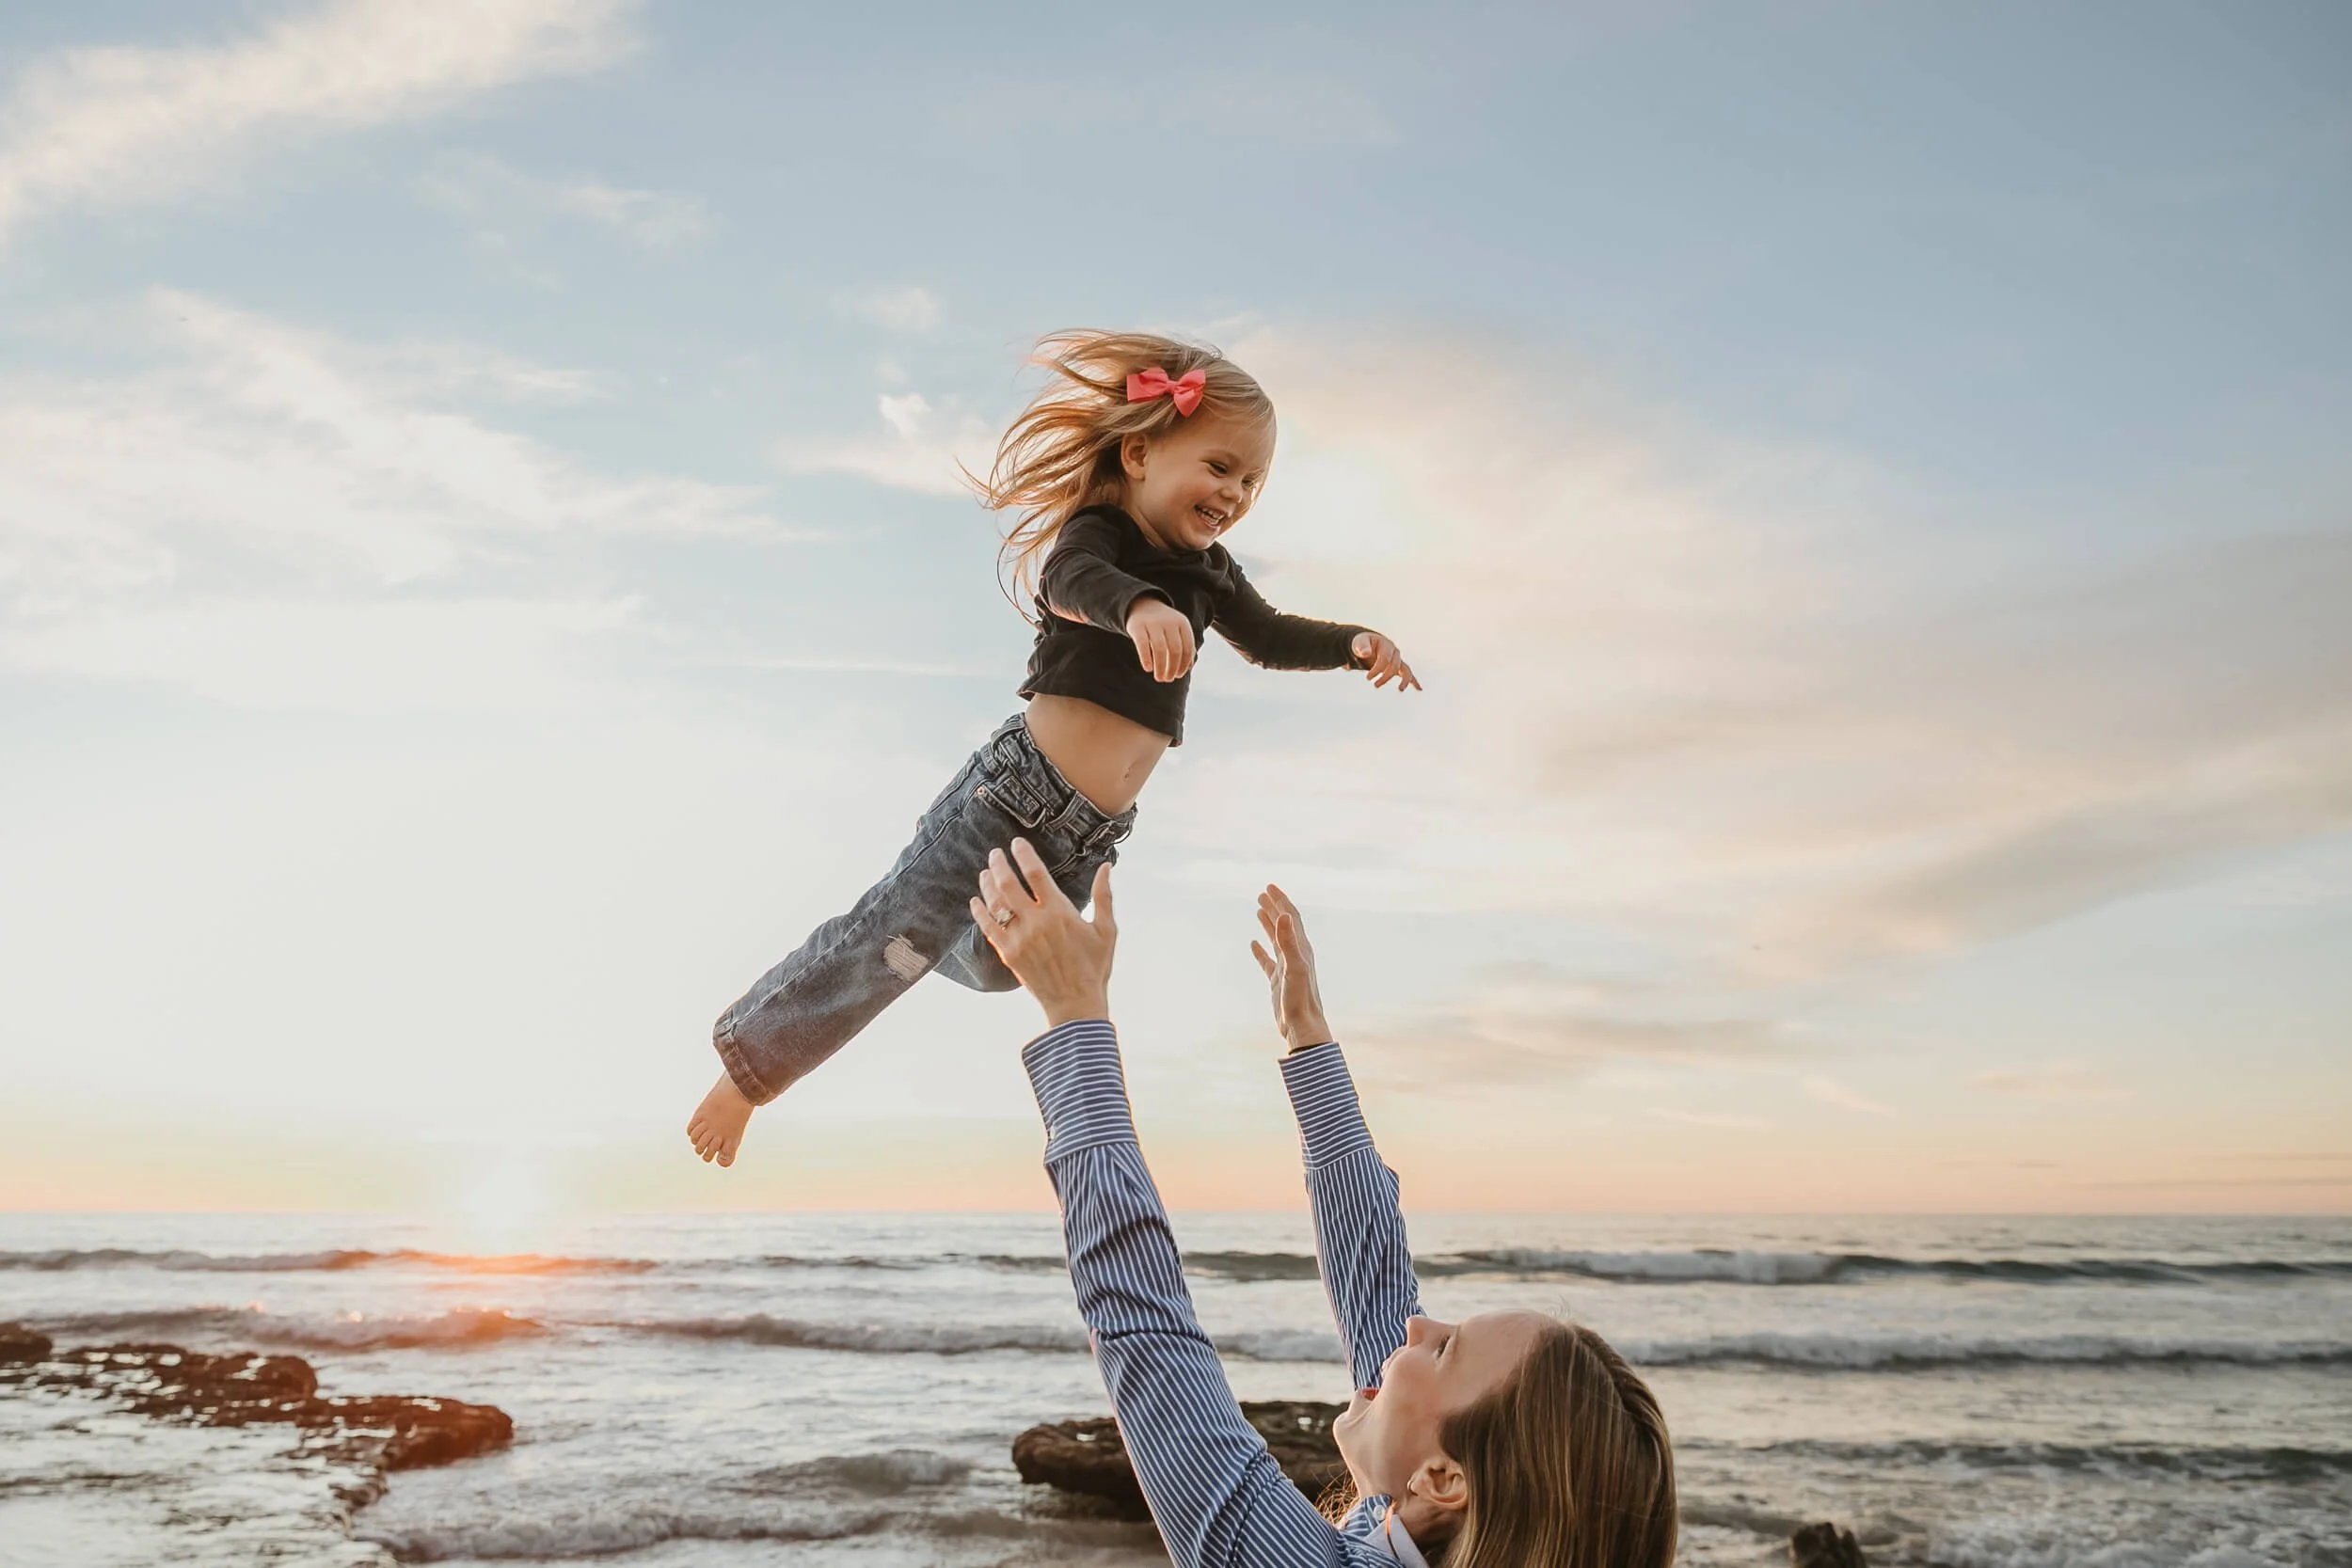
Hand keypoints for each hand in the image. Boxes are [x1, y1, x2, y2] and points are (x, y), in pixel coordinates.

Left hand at [971, 839, 1117, 1027]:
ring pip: (995, 904)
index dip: (1023, 854)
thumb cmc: (1094, 966)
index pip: (1035, 873)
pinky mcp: (1009, 955)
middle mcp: (1035, 922)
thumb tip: (1106, 867)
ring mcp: (1019, 939)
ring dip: (987, 885)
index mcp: (1059, 912)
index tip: (1016, 843)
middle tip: (995, 853)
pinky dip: (980, 912)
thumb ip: (1103, 896)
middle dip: (999, 864)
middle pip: (1008, 884)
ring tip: (985, 872)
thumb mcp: (1106, 930)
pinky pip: (988, 928)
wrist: (1075, 1003)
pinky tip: (976, 901)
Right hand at [1127, 598, 1196, 682]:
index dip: (1184, 664)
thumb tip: (1188, 668)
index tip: (1179, 675)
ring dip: (1161, 667)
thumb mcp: (1177, 631)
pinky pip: (1142, 645)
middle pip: (1175, 650)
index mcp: (1182, 623)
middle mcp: (1169, 622)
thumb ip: (1185, 646)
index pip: (1187, 648)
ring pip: (1160, 649)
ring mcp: (1153, 623)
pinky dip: (1146, 658)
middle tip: (1168, 679)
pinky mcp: (1137, 626)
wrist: (1142, 605)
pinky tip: (1148, 669)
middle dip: (1173, 668)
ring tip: (1159, 678)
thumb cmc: (1163, 624)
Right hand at [1250, 884, 1332, 1055]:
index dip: (1282, 901)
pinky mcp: (1278, 981)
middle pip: (1285, 925)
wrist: (1303, 1026)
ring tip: (1259, 909)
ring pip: (1276, 939)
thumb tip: (1284, 915)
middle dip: (1275, 907)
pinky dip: (1261, 950)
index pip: (1292, 918)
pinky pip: (1268, 960)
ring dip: (1268, 923)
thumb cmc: (1301, 999)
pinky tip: (1253, 944)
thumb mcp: (1294, 967)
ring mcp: (1286, 967)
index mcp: (1301, 949)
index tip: (1269, 886)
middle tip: (1262, 892)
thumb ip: (1288, 942)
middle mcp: (1296, 955)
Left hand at [1350, 631, 1420, 690]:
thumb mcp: (1359, 642)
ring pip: (1406, 670)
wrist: (1370, 644)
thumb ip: (1362, 646)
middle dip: (1386, 676)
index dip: (1377, 669)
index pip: (1385, 658)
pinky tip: (1419, 689)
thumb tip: (1366, 653)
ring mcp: (1398, 660)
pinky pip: (1408, 674)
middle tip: (1375, 685)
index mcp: (1386, 645)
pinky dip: (1414, 681)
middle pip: (1395, 665)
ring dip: (1405, 680)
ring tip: (1400, 689)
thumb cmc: (1364, 643)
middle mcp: (1395, 652)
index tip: (1368, 678)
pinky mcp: (1399, 667)